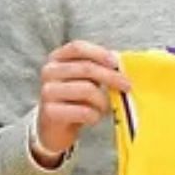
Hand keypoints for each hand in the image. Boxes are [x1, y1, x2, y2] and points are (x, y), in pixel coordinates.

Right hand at [34, 41, 130, 162]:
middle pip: (86, 68)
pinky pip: (83, 111)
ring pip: (87, 89)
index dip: (99, 53)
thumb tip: (121, 64)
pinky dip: (95, 115)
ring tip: (105, 107)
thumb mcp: (86, 79)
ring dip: (103, 100)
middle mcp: (49, 71)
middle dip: (111, 77)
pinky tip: (94, 117)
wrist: (56, 126)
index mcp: (58, 58)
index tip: (117, 63)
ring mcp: (48, 91)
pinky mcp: (50, 111)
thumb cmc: (75, 98)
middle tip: (127, 86)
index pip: (78, 47)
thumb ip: (99, 68)